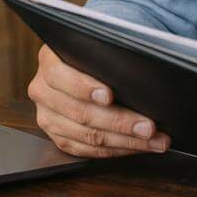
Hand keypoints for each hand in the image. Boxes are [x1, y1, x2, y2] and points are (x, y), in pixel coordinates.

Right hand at [27, 44, 170, 157]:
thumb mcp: (94, 46)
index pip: (62, 76)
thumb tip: (137, 71)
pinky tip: (138, 147)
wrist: (77, 66)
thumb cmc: (92, 54)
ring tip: (153, 141)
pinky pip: (86, 150)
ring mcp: (48, 116)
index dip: (86, 88)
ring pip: (87, 136)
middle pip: (80, 112)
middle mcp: (43, 90)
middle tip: (149, 127)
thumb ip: (106, 55)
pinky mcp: (57, 136)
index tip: (109, 96)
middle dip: (120, 122)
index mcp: (49, 61)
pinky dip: (116, 150)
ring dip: (125, 141)